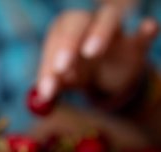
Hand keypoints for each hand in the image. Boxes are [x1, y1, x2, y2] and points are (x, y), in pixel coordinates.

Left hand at [36, 3, 157, 102]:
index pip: (54, 40)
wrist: (107, 78)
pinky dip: (145, 31)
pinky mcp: (135, 44)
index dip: (48, 64)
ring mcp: (113, 31)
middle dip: (68, 43)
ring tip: (90, 52)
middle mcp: (86, 24)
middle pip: (77, 22)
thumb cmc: (77, 73)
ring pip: (108, 18)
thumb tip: (41, 96)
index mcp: (63, 31)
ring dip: (99, 32)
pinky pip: (141, 35)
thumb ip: (53, 86)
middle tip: (61, 67)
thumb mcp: (63, 80)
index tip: (46, 89)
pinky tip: (146, 28)